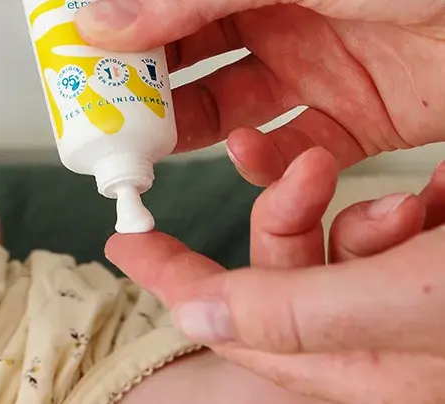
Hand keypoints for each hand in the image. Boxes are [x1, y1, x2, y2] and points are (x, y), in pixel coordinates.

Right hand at [76, 0, 444, 182]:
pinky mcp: (346, 117)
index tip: (63, 34)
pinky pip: (279, 147)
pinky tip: (248, 150)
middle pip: (178, 44)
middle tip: (94, 101)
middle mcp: (272, 2)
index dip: (108, 1)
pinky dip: (257, 158)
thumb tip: (99, 15)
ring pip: (217, 101)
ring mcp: (306, 61)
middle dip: (135, 73)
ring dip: (180, 122)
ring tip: (146, 141)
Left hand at [107, 150, 444, 403]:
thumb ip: (297, 314)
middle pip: (286, 269)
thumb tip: (197, 315)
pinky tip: (442, 195)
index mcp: (355, 366)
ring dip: (368, 207)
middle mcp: (375, 341)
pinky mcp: (440, 275)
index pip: (232, 324)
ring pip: (345, 238)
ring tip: (420, 202)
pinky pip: (401, 230)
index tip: (122, 240)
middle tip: (316, 168)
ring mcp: (408, 307)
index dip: (171, 279)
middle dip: (288, 207)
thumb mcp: (400, 305)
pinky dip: (414, 205)